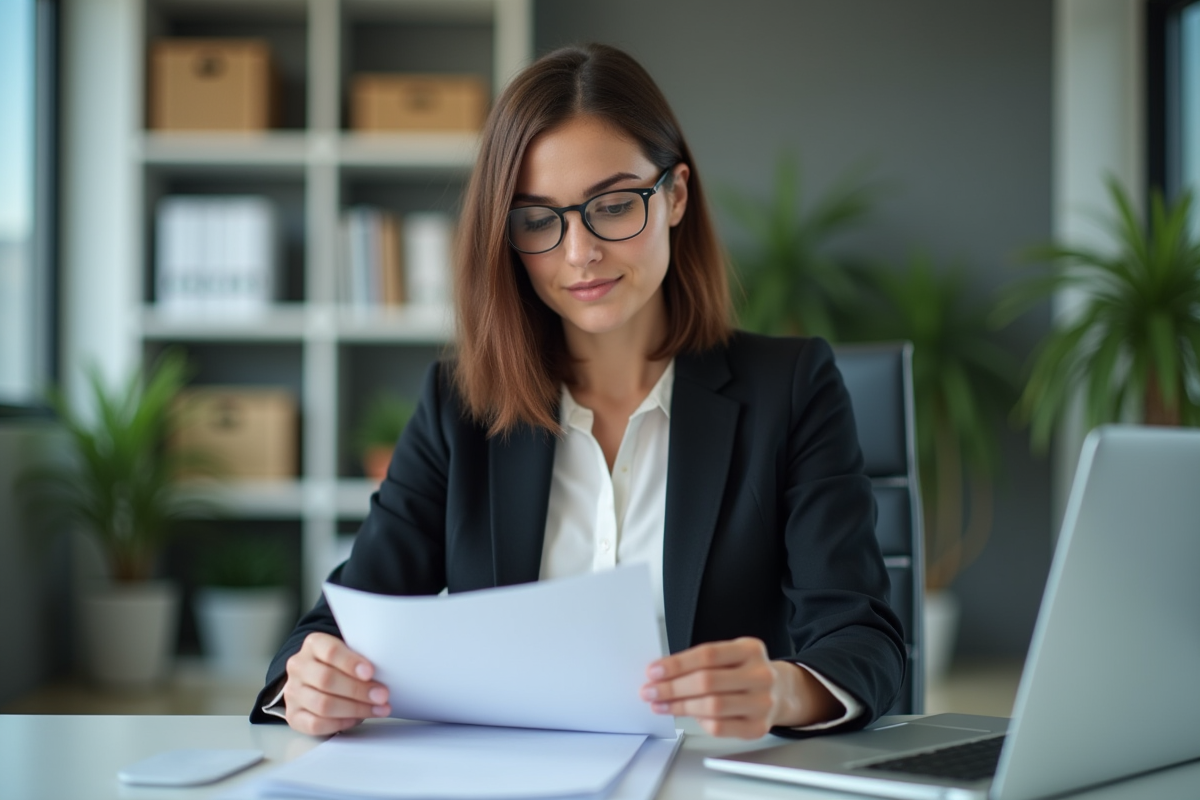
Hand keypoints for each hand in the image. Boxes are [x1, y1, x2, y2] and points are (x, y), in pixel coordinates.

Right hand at [282, 632, 390, 735]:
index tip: (370, 672)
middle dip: (358, 690)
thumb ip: (360, 658)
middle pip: (327, 679)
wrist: (313, 680)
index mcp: (314, 644)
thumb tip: (385, 673)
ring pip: (322, 704)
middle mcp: (299, 666)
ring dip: (355, 709)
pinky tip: (356, 719)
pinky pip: (316, 724)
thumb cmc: (339, 665)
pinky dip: (340, 723)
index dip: (351, 662)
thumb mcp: (348, 653)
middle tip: (382, 695)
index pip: (330, 651)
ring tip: (378, 709)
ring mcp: (292, 692)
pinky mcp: (293, 715)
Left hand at [640, 637, 842, 737]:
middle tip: (649, 690)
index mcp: (751, 649)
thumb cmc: (744, 672)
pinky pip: (720, 727)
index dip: (677, 664)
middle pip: (707, 681)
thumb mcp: (729, 655)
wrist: (779, 692)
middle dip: (672, 687)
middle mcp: (760, 674)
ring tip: (659, 704)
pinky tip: (685, 715)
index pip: (708, 654)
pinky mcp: (758, 727)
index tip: (653, 671)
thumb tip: (661, 674)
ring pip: (712, 707)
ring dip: (679, 706)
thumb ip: (700, 661)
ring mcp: (763, 703)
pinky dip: (698, 721)